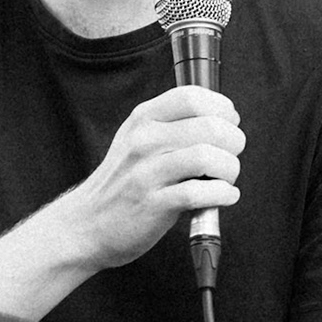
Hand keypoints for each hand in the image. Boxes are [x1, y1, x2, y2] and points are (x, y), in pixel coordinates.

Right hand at [53, 84, 243, 269]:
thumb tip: (224, 120)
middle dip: (234, 142)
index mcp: (143, 120)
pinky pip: (200, 193)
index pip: (192, 96)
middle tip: (229, 156)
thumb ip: (173, 125)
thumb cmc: (122, 183)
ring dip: (230, 170)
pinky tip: (222, 196)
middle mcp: (144, 141)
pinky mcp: (154, 204)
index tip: (229, 122)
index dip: (222, 108)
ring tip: (224, 179)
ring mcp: (147, 173)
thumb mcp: (136, 140)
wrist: (87, 224)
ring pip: (208, 157)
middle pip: (210, 126)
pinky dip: (223, 195)